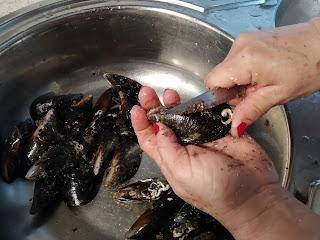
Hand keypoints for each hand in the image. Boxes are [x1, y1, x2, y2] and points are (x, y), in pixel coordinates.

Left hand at [130, 86, 278, 225]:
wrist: (254, 195)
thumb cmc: (216, 191)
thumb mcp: (182, 172)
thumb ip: (167, 148)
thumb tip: (157, 127)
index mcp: (171, 160)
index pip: (150, 140)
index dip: (141, 124)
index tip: (136, 108)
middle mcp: (184, 148)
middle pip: (164, 124)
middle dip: (155, 108)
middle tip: (148, 92)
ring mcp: (203, 138)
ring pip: (185, 116)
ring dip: (176, 104)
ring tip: (170, 92)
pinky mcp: (222, 130)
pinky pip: (208, 114)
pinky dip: (201, 105)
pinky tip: (195, 97)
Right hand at [205, 18, 319, 136]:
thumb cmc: (309, 67)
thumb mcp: (278, 95)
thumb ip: (251, 110)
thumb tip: (234, 126)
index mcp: (244, 60)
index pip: (212, 82)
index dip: (221, 96)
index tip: (237, 101)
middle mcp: (239, 45)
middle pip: (219, 75)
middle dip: (233, 90)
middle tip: (256, 93)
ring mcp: (244, 39)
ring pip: (227, 69)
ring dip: (240, 80)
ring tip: (263, 82)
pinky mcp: (249, 38)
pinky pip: (235, 61)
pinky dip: (245, 71)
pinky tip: (263, 73)